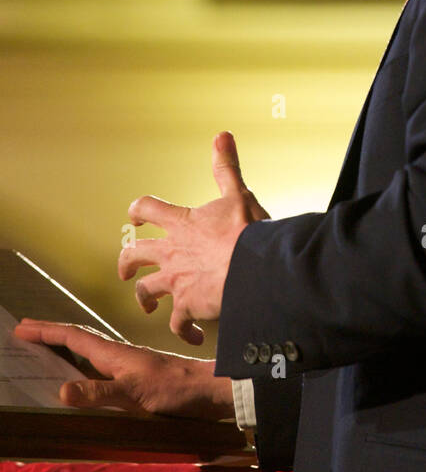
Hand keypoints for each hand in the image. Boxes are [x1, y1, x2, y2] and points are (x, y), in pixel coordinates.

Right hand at [13, 320, 236, 419]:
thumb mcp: (134, 393)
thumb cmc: (175, 389)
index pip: (73, 337)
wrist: (210, 390)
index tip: (21, 327)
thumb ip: (99, 392)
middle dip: (51, 334)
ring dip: (66, 346)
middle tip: (26, 330)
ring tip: (47, 347)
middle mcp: (119, 355)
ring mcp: (129, 364)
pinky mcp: (138, 376)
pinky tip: (87, 372)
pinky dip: (85, 362)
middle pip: (78, 339)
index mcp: (114, 354)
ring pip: (90, 350)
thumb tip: (60, 391)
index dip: (46, 332)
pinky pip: (102, 363)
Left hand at [119, 131, 269, 346]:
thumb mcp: (237, 193)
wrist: (255, 269)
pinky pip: (177, 324)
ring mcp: (176, 281)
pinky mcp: (188, 306)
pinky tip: (191, 335)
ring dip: (145, 299)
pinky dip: (183, 331)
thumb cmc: (247, 232)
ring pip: (146, 291)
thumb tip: (222, 136)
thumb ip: (226, 167)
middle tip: (125, 269)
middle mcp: (172, 253)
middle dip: (127, 262)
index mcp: (182, 224)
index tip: (136, 215)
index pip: (147, 209)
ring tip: (149, 306)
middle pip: (134, 255)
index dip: (138, 210)